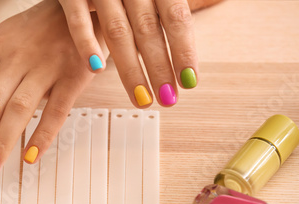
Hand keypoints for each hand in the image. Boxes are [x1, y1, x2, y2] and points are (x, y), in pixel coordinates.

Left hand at [0, 0, 105, 187]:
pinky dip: (43, 135)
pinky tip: (30, 156)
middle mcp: (16, 58)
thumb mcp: (7, 39)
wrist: (82, 5)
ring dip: (1, 145)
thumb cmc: (39, 28)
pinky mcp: (74, 75)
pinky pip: (57, 110)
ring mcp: (46, 66)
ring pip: (18, 111)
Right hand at [58, 0, 220, 106]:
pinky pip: (78, 17)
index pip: (176, 17)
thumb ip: (175, 1)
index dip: (184, 50)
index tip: (190, 81)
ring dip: (130, 69)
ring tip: (140, 97)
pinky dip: (86, 42)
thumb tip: (219, 1)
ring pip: (118, 30)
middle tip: (168, 98)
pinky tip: (96, 69)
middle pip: (148, 29)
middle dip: (159, 68)